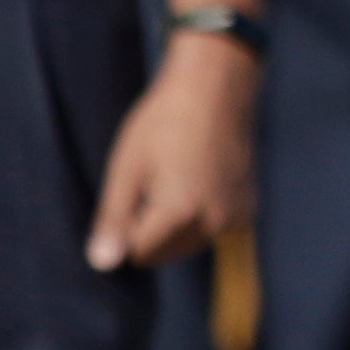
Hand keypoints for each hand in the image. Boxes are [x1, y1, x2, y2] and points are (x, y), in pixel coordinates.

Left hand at [88, 33, 257, 270]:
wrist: (216, 85)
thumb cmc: (163, 120)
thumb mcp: (127, 167)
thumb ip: (113, 219)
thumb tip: (101, 264)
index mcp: (181, 213)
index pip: (139, 252)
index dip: (128, 223)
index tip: (137, 186)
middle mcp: (215, 222)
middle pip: (165, 253)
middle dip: (152, 227)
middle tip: (157, 179)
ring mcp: (236, 216)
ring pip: (188, 242)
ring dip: (176, 222)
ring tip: (178, 174)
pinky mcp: (249, 207)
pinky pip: (211, 228)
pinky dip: (200, 213)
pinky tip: (200, 175)